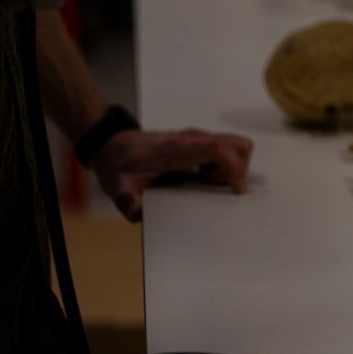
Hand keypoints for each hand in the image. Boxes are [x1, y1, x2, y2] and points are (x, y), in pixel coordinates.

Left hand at [89, 128, 252, 221]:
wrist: (113, 146)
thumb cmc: (119, 163)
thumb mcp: (117, 185)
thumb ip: (127, 200)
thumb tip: (137, 213)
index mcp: (178, 148)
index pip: (219, 149)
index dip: (235, 169)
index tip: (236, 191)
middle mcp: (193, 140)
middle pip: (238, 145)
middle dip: (239, 171)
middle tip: (216, 189)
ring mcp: (198, 141)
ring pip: (235, 148)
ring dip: (230, 170)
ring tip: (205, 184)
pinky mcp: (199, 145)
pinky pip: (225, 152)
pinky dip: (223, 168)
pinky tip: (201, 180)